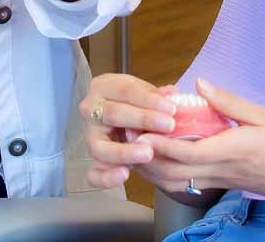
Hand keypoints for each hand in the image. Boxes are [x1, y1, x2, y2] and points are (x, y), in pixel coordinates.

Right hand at [80, 73, 179, 188]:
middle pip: (113, 114)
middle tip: (169, 126)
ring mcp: (90, 136)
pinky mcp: (93, 160)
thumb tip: (174, 96)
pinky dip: (107, 177)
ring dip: (125, 151)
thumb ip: (159, 96)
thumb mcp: (147, 93)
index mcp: (104, 87)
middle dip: (143, 120)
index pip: (125, 91)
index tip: (171, 108)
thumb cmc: (137, 103)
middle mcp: (90, 110)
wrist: (128, 119)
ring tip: (148, 153)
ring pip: (100, 146)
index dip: (149, 99)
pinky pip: (93, 173)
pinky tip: (125, 175)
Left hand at [137, 79, 264, 201]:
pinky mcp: (221, 185)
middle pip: (174, 173)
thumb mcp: (261, 114)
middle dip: (147, 159)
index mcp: (231, 149)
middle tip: (127, 139)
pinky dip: (166, 175)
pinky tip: (157, 160)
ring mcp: (219, 181)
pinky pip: (187, 184)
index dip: (161, 145)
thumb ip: (227, 101)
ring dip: (153, 169)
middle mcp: (221, 170)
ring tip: (135, 148)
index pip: (188, 152)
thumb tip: (199, 84)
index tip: (140, 132)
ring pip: (177, 183)